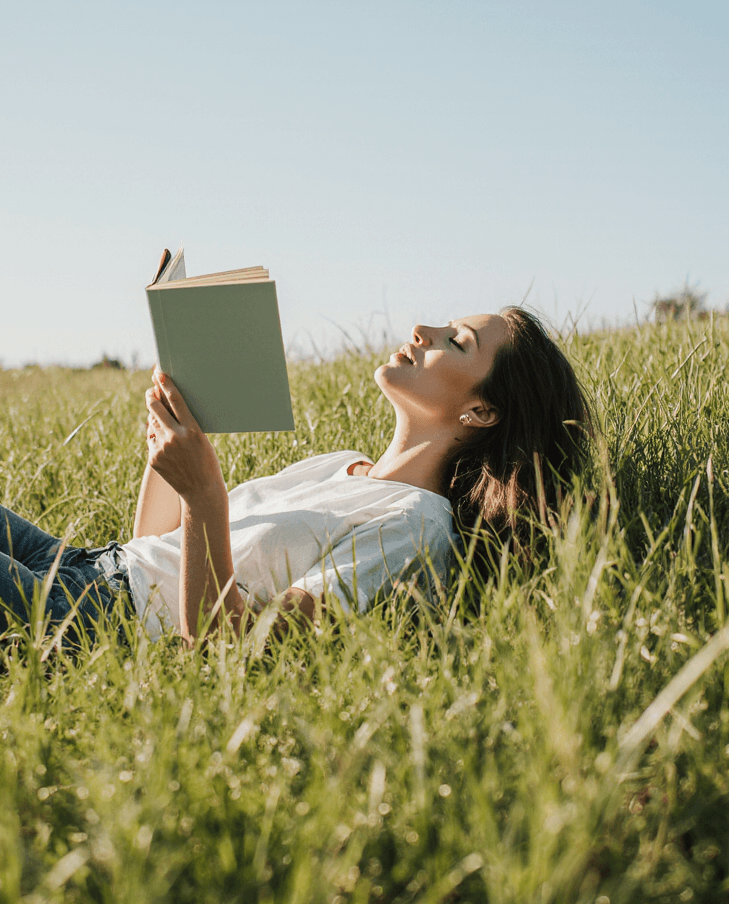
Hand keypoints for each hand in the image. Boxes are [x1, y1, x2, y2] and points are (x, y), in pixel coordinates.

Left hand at [145, 370, 225, 504]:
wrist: (200, 490)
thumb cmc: (205, 461)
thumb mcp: (201, 439)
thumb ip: (183, 424)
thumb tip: (160, 407)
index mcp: (192, 430)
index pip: (175, 400)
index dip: (165, 384)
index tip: (158, 373)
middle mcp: (175, 437)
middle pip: (155, 407)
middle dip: (152, 396)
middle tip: (151, 391)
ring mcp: (162, 448)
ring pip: (152, 424)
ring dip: (156, 421)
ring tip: (168, 428)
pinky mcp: (153, 458)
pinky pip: (151, 441)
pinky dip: (156, 440)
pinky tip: (168, 449)